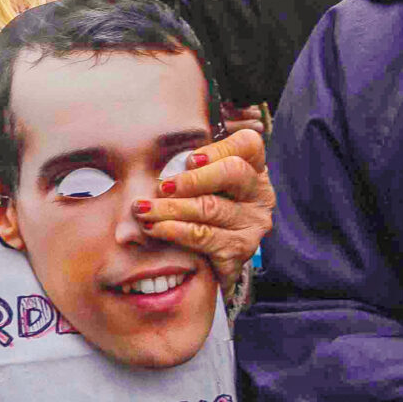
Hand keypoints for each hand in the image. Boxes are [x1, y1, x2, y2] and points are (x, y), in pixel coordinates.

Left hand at [136, 125, 273, 290]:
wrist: (207, 257)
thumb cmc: (198, 203)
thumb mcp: (199, 178)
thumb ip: (189, 163)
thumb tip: (154, 149)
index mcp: (254, 169)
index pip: (248, 144)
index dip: (219, 148)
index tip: (189, 160)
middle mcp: (259, 195)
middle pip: (233, 173)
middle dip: (192, 179)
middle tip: (162, 187)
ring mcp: (252, 224)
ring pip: (211, 207)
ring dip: (170, 207)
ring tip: (143, 209)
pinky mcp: (239, 251)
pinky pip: (202, 236)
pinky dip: (172, 230)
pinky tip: (153, 228)